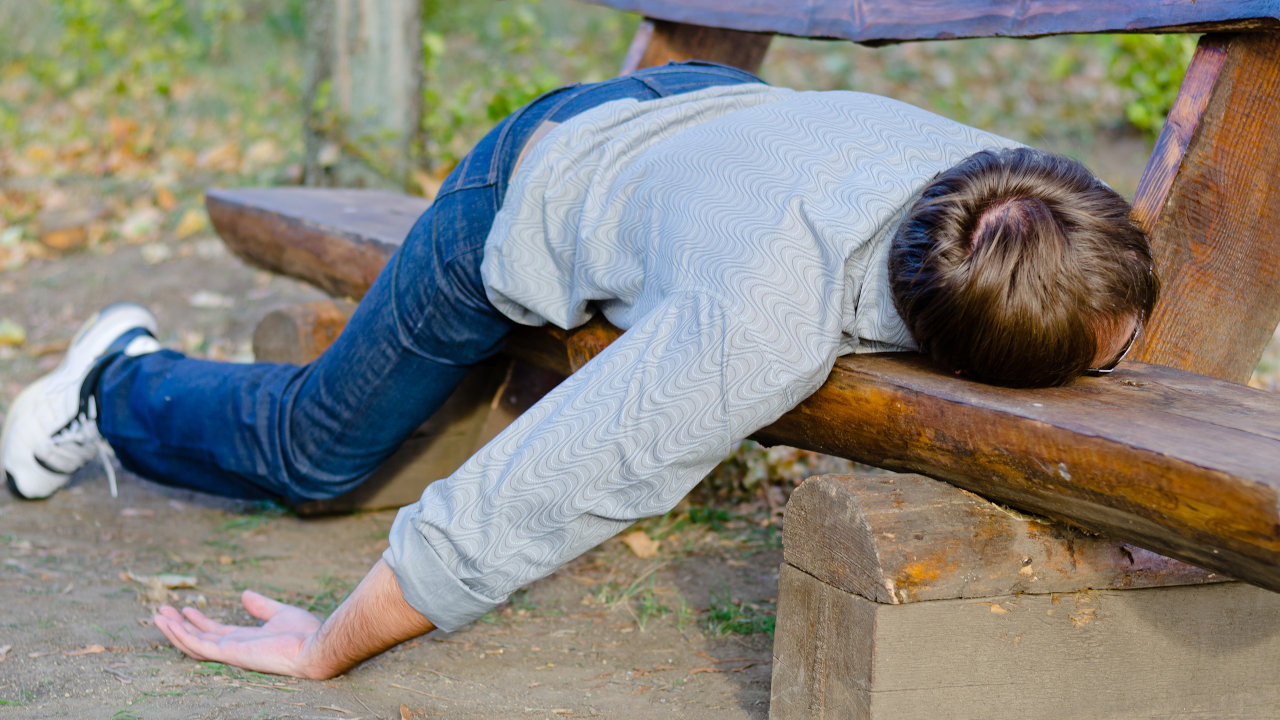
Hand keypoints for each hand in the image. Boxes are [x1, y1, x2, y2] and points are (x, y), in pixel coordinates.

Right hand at [154, 560, 434, 679]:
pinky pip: (200, 645)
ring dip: (175, 631)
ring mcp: (231, 652)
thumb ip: (261, 606)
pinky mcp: (230, 652)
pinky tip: (170, 624)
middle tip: (162, 613)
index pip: (217, 631)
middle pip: (200, 638)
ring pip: (194, 644)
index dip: (200, 622)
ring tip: (158, 617)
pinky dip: (182, 636)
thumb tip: (244, 594)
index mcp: (247, 639)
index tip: (186, 609)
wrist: (315, 646)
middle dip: (180, 627)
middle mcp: (236, 647)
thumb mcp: (279, 612)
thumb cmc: (304, 633)